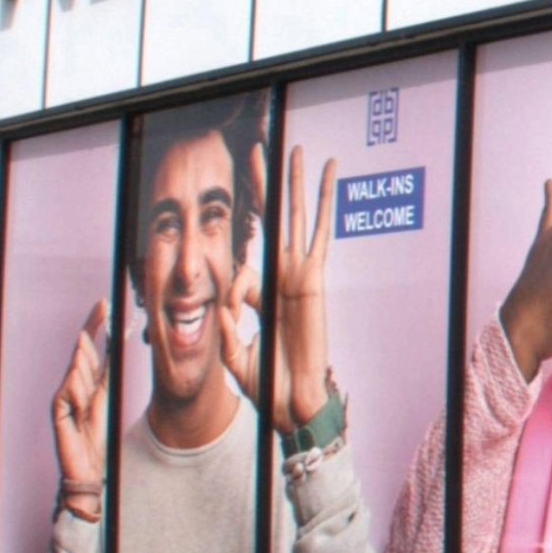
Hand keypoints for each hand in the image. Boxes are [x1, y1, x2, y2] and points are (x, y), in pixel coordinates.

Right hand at [52, 301, 107, 505]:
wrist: (88, 464)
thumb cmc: (98, 434)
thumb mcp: (108, 399)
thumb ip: (106, 375)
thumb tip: (105, 348)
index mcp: (91, 380)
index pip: (95, 347)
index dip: (99, 326)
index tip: (106, 305)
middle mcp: (76, 384)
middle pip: (83, 350)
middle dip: (92, 327)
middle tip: (103, 307)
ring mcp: (65, 395)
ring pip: (77, 369)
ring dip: (85, 363)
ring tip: (88, 359)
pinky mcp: (58, 410)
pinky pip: (67, 392)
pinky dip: (77, 391)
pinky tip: (81, 395)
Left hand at [220, 144, 336, 435]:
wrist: (293, 403)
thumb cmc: (267, 384)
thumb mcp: (233, 352)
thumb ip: (226, 327)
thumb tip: (223, 305)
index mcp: (260, 296)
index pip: (239, 268)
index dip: (229, 284)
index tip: (230, 313)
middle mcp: (279, 278)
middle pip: (271, 222)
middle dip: (264, 187)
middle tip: (257, 151)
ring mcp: (297, 274)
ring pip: (295, 218)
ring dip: (295, 182)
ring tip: (297, 149)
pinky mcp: (312, 277)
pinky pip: (319, 232)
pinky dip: (324, 201)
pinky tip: (328, 173)